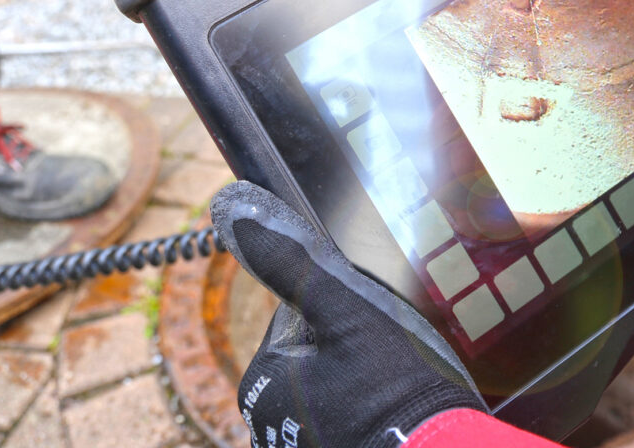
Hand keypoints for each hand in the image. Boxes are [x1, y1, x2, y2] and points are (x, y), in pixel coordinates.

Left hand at [210, 182, 485, 447]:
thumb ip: (292, 262)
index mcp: (263, 381)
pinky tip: (396, 414)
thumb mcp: (346, 310)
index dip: (342, 311)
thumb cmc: (394, 388)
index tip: (375, 325)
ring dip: (364, 386)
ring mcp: (302, 443)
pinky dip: (371, 414)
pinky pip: (349, 419)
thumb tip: (235, 209)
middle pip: (316, 356)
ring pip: (335, 389)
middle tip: (391, 361)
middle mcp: (269, 422)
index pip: (297, 319)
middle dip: (353, 351)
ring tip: (399, 389)